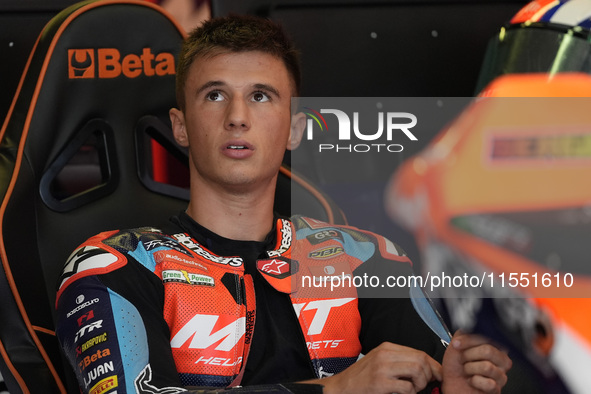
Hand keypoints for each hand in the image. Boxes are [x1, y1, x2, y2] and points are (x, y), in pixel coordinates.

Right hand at [312, 342, 441, 393]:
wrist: (341, 387)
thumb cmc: (360, 378)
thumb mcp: (379, 362)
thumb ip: (398, 361)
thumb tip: (424, 368)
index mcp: (386, 348)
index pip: (419, 352)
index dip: (433, 365)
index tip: (438, 374)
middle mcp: (385, 354)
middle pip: (421, 359)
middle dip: (430, 374)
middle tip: (426, 385)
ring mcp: (382, 368)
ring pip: (417, 370)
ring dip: (421, 384)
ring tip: (414, 390)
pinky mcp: (380, 383)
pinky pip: (407, 387)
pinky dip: (411, 393)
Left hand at [442, 331, 511, 393]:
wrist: (450, 384)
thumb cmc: (455, 365)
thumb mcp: (456, 344)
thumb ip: (465, 332)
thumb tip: (471, 326)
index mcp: (493, 346)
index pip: (488, 336)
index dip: (469, 340)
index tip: (457, 344)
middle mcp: (500, 359)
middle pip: (488, 350)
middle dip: (468, 355)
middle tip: (463, 360)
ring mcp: (501, 375)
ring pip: (487, 366)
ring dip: (470, 369)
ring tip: (467, 371)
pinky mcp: (497, 389)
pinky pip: (488, 383)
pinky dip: (475, 382)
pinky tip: (472, 381)